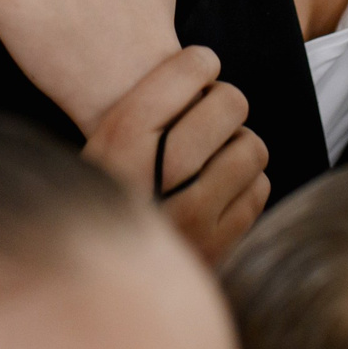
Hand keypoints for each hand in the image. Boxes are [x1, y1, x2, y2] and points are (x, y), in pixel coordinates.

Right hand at [82, 46, 270, 263]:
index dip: (200, 62)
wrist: (90, 286)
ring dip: (239, 145)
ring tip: (213, 156)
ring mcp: (192, 215)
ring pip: (251, 148)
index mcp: (121, 140)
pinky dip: (245, 184)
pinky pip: (257, 191)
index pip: (186, 71)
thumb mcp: (97, 145)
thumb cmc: (102, 194)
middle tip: (210, 113)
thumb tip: (202, 65)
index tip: (199, 68)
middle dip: (226, 101)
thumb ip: (141, 108)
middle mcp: (158, 175)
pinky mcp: (217, 246)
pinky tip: (218, 190)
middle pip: (229, 104)